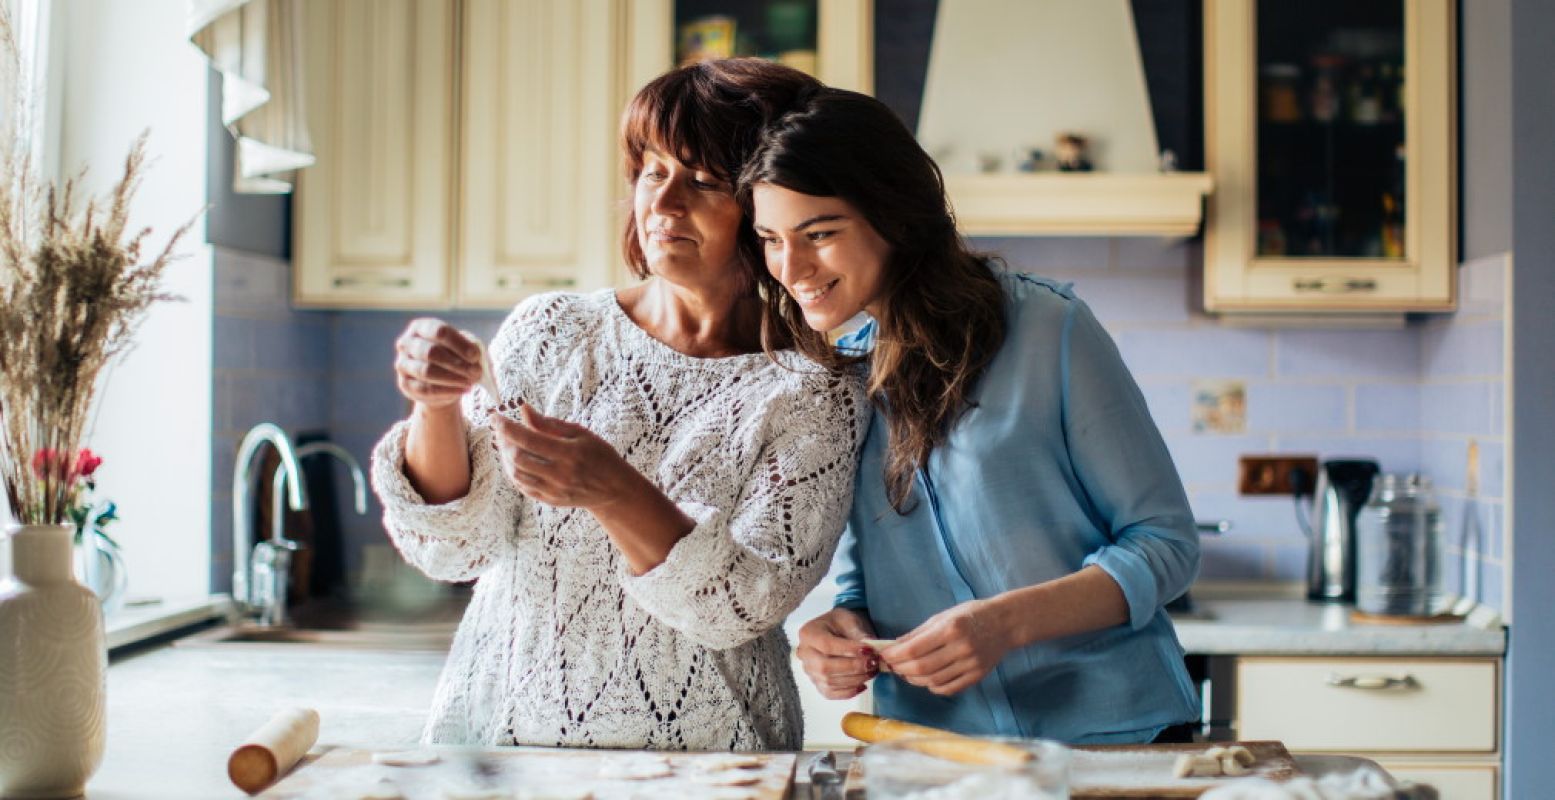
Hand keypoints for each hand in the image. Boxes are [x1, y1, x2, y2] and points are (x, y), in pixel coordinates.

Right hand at [394, 319, 480, 410]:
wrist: (441, 381)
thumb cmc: (453, 357)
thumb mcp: (463, 348)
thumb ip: (469, 349)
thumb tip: (474, 359)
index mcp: (421, 327)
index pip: (439, 331)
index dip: (459, 344)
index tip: (475, 356)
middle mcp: (407, 343)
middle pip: (431, 352)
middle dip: (456, 364)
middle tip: (475, 372)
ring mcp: (403, 364)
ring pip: (426, 371)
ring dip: (452, 378)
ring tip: (470, 382)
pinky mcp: (405, 384)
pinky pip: (425, 389)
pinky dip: (447, 391)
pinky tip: (462, 390)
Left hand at [493, 405, 633, 508]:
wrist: (614, 489)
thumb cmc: (599, 455)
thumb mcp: (580, 434)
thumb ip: (549, 423)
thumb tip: (523, 409)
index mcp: (569, 453)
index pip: (528, 438)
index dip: (507, 427)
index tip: (496, 416)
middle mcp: (560, 474)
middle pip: (518, 458)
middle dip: (503, 441)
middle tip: (500, 430)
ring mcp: (554, 490)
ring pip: (516, 475)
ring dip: (505, 458)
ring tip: (505, 444)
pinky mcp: (551, 500)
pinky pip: (523, 487)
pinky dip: (513, 473)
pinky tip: (514, 461)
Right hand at [796, 608, 879, 699]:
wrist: (837, 631)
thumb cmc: (841, 624)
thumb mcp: (849, 620)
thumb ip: (859, 634)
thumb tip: (872, 647)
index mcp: (808, 633)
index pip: (826, 645)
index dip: (848, 649)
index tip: (868, 650)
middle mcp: (804, 654)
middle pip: (825, 667)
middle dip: (853, 667)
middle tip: (873, 662)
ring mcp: (809, 671)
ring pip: (829, 682)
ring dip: (855, 679)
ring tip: (872, 670)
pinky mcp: (817, 684)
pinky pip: (831, 693)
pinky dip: (849, 692)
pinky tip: (862, 684)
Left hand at [879, 599, 1010, 696]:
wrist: (1004, 623)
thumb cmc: (971, 615)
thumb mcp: (943, 616)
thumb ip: (918, 633)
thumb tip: (894, 646)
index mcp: (951, 629)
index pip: (915, 649)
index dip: (895, 655)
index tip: (884, 656)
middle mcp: (961, 648)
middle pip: (922, 668)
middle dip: (901, 669)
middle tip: (893, 666)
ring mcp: (971, 664)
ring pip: (933, 681)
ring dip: (914, 680)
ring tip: (906, 673)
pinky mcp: (977, 676)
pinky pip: (949, 688)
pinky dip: (932, 687)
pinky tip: (926, 680)